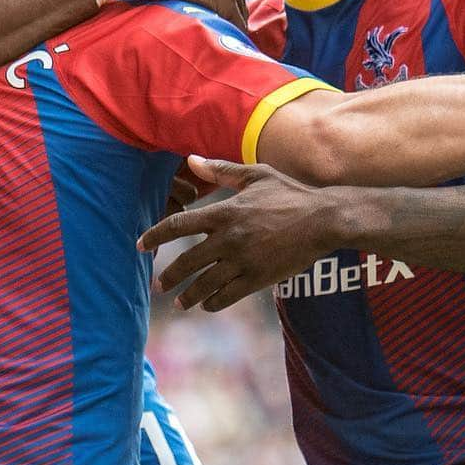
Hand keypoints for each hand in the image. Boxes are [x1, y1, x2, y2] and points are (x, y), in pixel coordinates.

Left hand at [138, 156, 341, 311]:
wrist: (323, 220)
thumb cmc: (289, 193)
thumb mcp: (255, 175)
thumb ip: (221, 170)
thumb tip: (190, 160)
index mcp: (225, 211)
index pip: (179, 225)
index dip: (155, 235)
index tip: (140, 244)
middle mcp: (229, 238)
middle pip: (188, 261)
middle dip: (170, 276)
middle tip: (158, 285)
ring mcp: (244, 261)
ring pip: (206, 284)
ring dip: (188, 296)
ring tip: (179, 302)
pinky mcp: (259, 278)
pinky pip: (228, 296)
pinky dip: (213, 302)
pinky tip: (206, 305)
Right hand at [151, 0, 247, 30]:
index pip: (236, 0)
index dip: (225, 16)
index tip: (212, 28)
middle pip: (240, 11)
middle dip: (227, 24)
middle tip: (208, 36)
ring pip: (238, 20)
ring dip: (225, 30)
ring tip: (207, 38)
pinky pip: (235, 25)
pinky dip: (226, 35)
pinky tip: (210, 40)